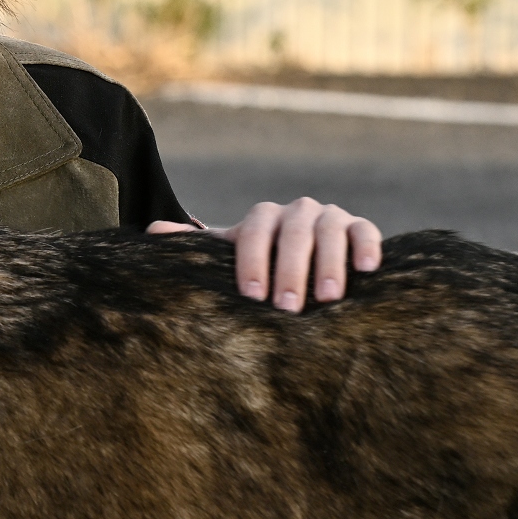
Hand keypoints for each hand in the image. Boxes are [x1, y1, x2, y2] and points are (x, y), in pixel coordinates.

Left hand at [147, 197, 381, 311]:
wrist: (308, 255)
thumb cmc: (261, 262)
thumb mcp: (231, 253)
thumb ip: (197, 244)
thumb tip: (151, 231)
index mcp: (261, 218)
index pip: (253, 235)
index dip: (252, 264)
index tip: (252, 296)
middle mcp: (295, 211)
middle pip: (291, 235)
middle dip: (289, 271)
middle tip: (288, 307)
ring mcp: (329, 216)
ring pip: (329, 233)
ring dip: (328, 264)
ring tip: (326, 298)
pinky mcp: (358, 226)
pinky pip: (365, 231)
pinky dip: (366, 247)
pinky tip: (366, 271)